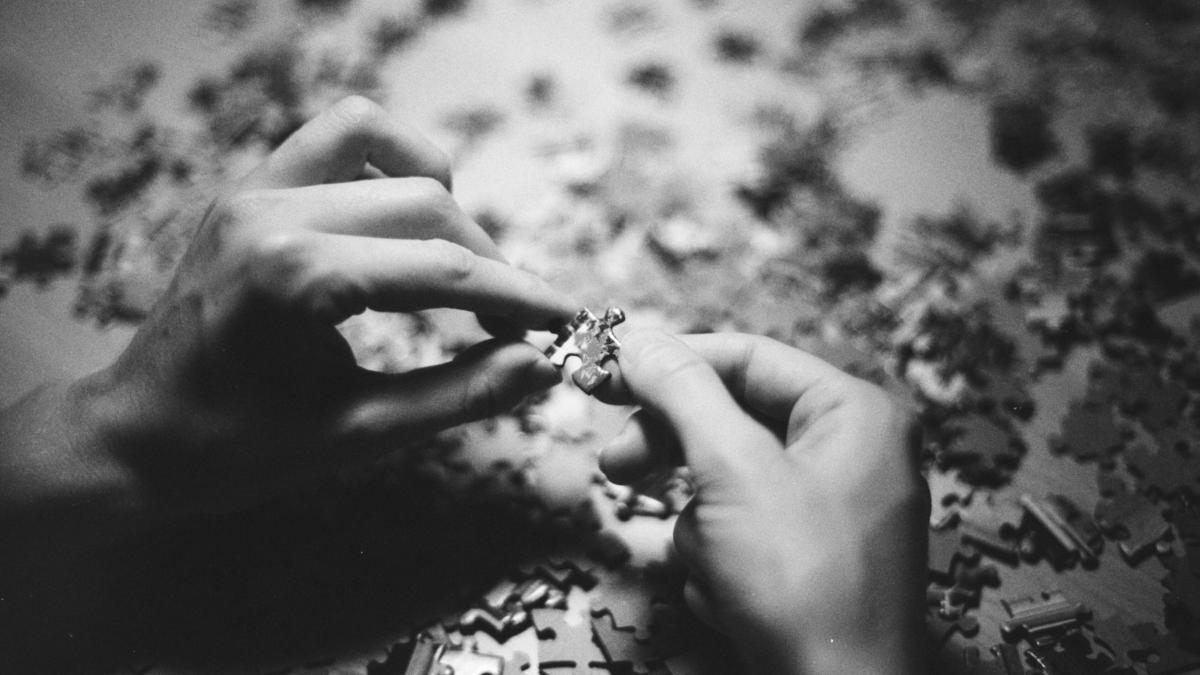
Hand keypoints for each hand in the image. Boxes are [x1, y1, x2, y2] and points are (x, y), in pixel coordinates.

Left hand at [5, 96, 574, 523]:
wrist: (136, 437)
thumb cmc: (239, 449)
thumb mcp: (359, 436)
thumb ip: (459, 396)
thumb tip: (543, 366)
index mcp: (295, 278)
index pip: (443, 270)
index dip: (519, 295)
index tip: (567, 319)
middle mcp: (272, 213)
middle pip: (427, 204)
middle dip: (486, 262)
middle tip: (511, 323)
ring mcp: (253, 189)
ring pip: (384, 145)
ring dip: (439, 198)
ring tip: (455, 263)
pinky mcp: (247, 187)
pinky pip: (335, 138)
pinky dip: (386, 164)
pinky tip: (401, 221)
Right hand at [599, 330, 927, 674]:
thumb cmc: (801, 582)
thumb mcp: (732, 469)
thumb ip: (682, 391)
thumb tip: (636, 336)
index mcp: (855, 413)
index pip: (746, 356)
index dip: (671, 362)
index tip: (606, 372)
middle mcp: (854, 453)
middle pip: (734, 421)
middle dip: (675, 454)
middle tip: (617, 467)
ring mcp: (834, 512)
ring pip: (728, 485)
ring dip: (700, 527)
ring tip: (714, 565)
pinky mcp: (812, 562)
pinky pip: (743, 534)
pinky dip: (721, 564)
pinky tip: (732, 599)